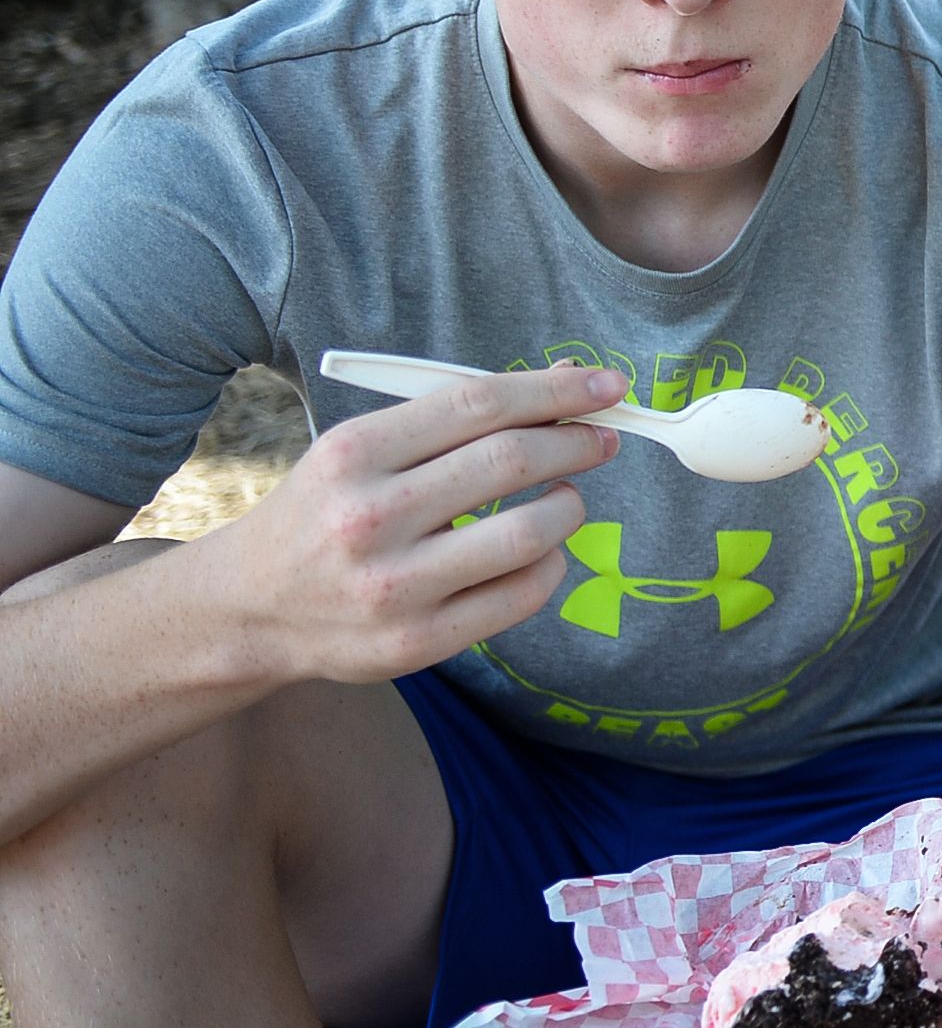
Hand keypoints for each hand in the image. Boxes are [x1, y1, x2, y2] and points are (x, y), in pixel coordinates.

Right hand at [213, 365, 621, 686]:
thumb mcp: (361, 452)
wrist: (247, 609)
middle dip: (575, 444)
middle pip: (509, 462)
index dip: (555, 392)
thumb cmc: (323, 515)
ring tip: (565, 497)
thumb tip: (564, 385)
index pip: (478, 405)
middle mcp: (368, 519)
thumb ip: (454, 420)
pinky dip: (551, 565)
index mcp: (352, 454)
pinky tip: (541, 552)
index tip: (608, 386)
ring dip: (569, 506)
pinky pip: (522, 596)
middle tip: (601, 440)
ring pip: (529, 534)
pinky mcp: (417, 642)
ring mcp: (393, 587)